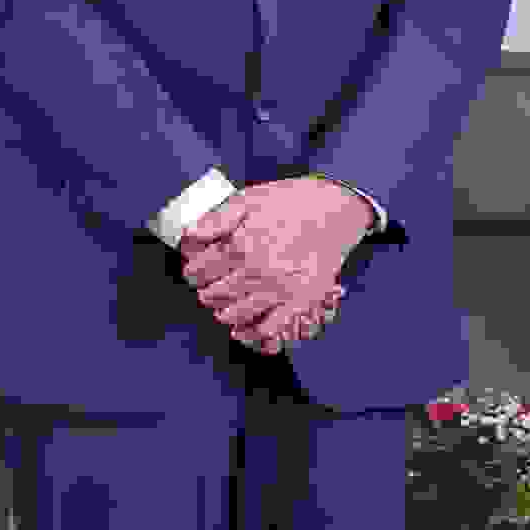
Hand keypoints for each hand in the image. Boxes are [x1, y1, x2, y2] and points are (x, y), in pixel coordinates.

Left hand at [183, 175, 371, 354]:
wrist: (339, 208)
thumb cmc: (295, 200)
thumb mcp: (250, 198)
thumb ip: (216, 219)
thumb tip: (190, 237)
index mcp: (241, 246)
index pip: (198, 270)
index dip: (192, 271)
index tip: (194, 271)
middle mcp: (257, 271)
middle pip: (213, 293)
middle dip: (205, 292)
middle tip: (207, 289)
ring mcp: (279, 288)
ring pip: (234, 313)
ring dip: (222, 312)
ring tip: (221, 307)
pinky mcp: (300, 299)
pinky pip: (269, 326)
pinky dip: (252, 332)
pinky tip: (242, 328)